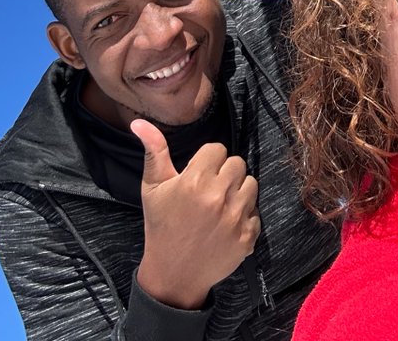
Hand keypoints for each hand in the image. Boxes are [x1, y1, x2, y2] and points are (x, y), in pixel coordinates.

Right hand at [131, 119, 259, 309]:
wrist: (173, 274)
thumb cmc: (161, 227)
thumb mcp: (153, 189)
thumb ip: (154, 151)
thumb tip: (140, 122)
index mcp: (195, 181)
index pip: (218, 149)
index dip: (208, 161)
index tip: (198, 175)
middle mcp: (218, 196)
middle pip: (237, 163)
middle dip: (225, 174)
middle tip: (210, 190)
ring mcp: (235, 217)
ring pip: (251, 184)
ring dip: (238, 192)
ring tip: (220, 206)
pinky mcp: (247, 236)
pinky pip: (256, 212)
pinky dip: (245, 217)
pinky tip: (227, 225)